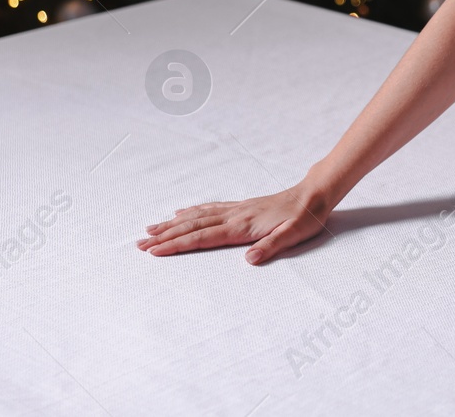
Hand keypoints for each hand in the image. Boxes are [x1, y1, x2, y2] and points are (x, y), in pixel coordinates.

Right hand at [138, 183, 333, 264]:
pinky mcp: (242, 206)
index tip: (155, 251)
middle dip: (165, 236)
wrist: (315, 194)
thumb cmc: (306, 218)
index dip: (178, 244)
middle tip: (139, 244)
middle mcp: (235, 215)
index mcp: (243, 226)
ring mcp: (237, 209)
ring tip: (150, 229)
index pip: (203, 237)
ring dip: (172, 224)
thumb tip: (250, 259)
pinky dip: (191, 211)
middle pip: (193, 226)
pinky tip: (180, 213)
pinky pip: (209, 208)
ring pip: (197, 216)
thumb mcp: (295, 235)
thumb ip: (272, 246)